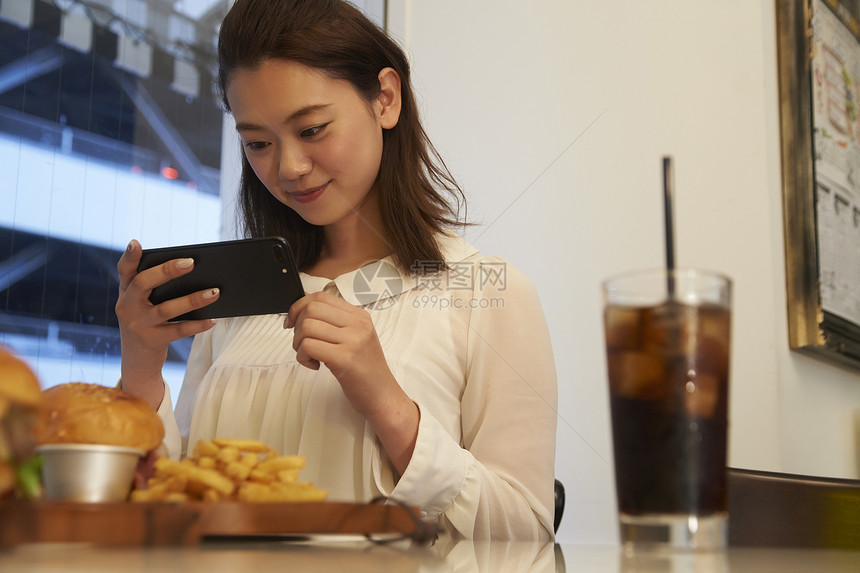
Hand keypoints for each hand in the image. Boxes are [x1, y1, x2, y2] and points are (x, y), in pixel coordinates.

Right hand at [115, 239, 218, 408]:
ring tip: (215, 292)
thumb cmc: (147, 321)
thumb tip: (192, 271)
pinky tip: (214, 318)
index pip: (124, 270)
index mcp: (126, 291)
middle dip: (166, 271)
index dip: (129, 256)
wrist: (138, 360)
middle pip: (144, 283)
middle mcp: (128, 306)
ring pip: (166, 309)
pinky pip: (179, 330)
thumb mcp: (144, 304)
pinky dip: (198, 324)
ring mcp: (139, 324)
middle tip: (191, 262)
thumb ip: (157, 288)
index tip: (136, 243)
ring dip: (193, 299)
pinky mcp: (152, 341)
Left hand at [286, 292, 418, 472]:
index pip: (321, 297)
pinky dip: (303, 357)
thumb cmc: (365, 371)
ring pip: (307, 327)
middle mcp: (358, 324)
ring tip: (309, 356)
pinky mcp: (344, 358)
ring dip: (299, 344)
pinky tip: (314, 365)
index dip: (299, 307)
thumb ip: (335, 324)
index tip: (292, 322)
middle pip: (312, 309)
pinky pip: (309, 346)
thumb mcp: (355, 339)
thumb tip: (303, 310)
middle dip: (297, 326)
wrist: (383, 396)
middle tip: (302, 344)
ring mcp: (352, 340)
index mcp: (360, 316)